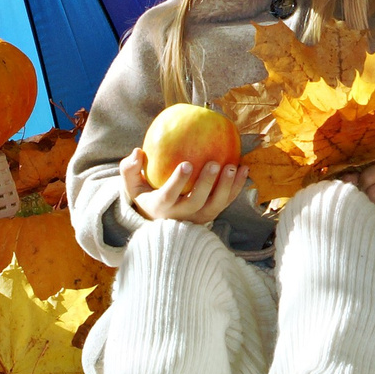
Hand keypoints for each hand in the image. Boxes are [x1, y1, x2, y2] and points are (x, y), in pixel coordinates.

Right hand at [128, 156, 248, 224]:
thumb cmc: (147, 196)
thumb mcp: (132, 186)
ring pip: (215, 205)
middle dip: (206, 183)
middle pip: (196, 201)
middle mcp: (181, 215)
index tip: (186, 164)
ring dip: (226, 186)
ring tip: (234, 166)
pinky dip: (237, 187)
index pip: (168, 196)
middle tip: (214, 163)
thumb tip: (137, 151)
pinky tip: (245, 168)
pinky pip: (226, 202)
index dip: (178, 182)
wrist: (161, 222)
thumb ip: (129, 169)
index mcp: (160, 207)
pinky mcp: (211, 215)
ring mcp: (198, 217)